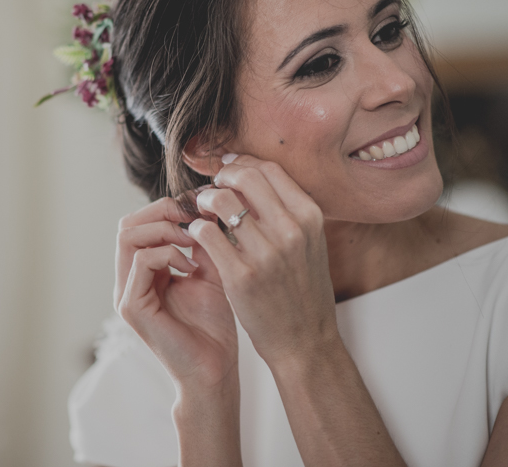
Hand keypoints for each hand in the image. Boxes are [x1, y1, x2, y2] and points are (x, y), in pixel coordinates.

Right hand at [115, 196, 238, 389]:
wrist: (215, 370)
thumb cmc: (214, 327)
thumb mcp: (210, 272)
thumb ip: (203, 241)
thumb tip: (206, 205)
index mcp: (142, 272)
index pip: (138, 223)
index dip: (167, 208)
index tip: (199, 208)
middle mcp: (128, 281)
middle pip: (127, 224)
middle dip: (162, 212)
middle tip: (194, 218)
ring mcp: (126, 294)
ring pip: (128, 237)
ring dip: (164, 229)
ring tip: (193, 240)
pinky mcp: (132, 307)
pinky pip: (141, 261)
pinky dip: (168, 253)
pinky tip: (191, 266)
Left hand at [188, 155, 337, 366]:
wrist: (305, 342)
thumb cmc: (302, 291)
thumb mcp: (309, 244)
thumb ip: (286, 211)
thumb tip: (251, 177)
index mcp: (310, 217)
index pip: (269, 169)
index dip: (242, 164)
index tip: (227, 169)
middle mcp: (291, 230)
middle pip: (245, 177)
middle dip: (221, 176)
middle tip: (212, 188)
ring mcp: (267, 253)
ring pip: (222, 200)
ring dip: (205, 200)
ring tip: (202, 211)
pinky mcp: (241, 276)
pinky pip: (206, 233)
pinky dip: (197, 229)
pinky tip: (198, 237)